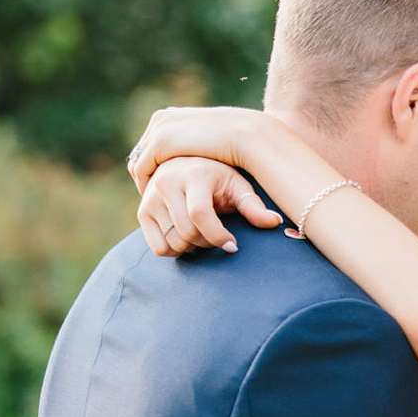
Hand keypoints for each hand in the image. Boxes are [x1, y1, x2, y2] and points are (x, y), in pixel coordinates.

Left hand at [127, 105, 268, 194]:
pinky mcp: (161, 142)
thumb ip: (199, 150)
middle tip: (154, 200)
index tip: (161, 190)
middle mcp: (161, 120)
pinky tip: (158, 203)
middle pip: (141, 153)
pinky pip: (143, 169)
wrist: (247, 133)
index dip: (154, 168)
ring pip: (139, 164)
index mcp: (171, 116)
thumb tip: (199, 161)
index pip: (150, 144)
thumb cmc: (239, 143)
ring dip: (145, 184)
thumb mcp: (213, 144)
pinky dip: (146, 186)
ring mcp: (159, 130)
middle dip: (146, 177)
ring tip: (155, 206)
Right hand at [138, 158, 282, 256]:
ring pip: (173, 242)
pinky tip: (186, 238)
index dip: (217, 236)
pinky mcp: (142, 210)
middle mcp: (167, 181)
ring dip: (193, 248)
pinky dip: (174, 251)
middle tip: (219, 239)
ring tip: (203, 234)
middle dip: (208, 243)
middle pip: (187, 233)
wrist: (188, 165)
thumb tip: (275, 222)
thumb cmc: (219, 179)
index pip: (199, 214)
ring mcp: (151, 196)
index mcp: (193, 173)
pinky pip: (157, 248)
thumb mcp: (238, 187)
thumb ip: (253, 206)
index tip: (233, 246)